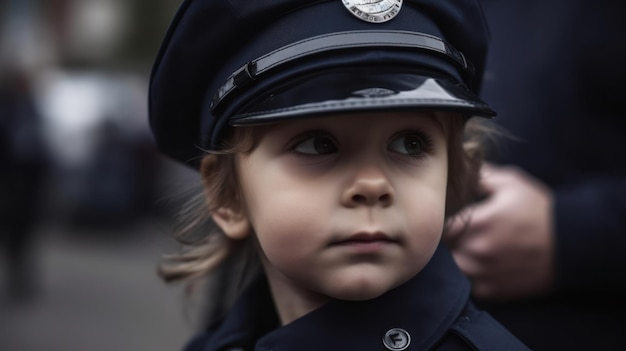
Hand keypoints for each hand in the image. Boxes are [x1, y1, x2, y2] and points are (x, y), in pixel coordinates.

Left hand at [444, 164, 554, 299]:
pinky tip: (478, 263)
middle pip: (443, 246)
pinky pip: (467, 284)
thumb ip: (480, 175)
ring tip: (466, 246)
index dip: (439, 219)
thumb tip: (457, 165)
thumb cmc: (539, 209)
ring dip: (455, 257)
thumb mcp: (512, 183)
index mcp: (481, 221)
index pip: (441, 224)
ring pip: (452, 266)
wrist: (572, 243)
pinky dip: (468, 275)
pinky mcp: (493, 290)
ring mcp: (485, 272)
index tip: (445, 214)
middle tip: (457, 229)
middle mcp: (479, 249)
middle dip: (446, 238)